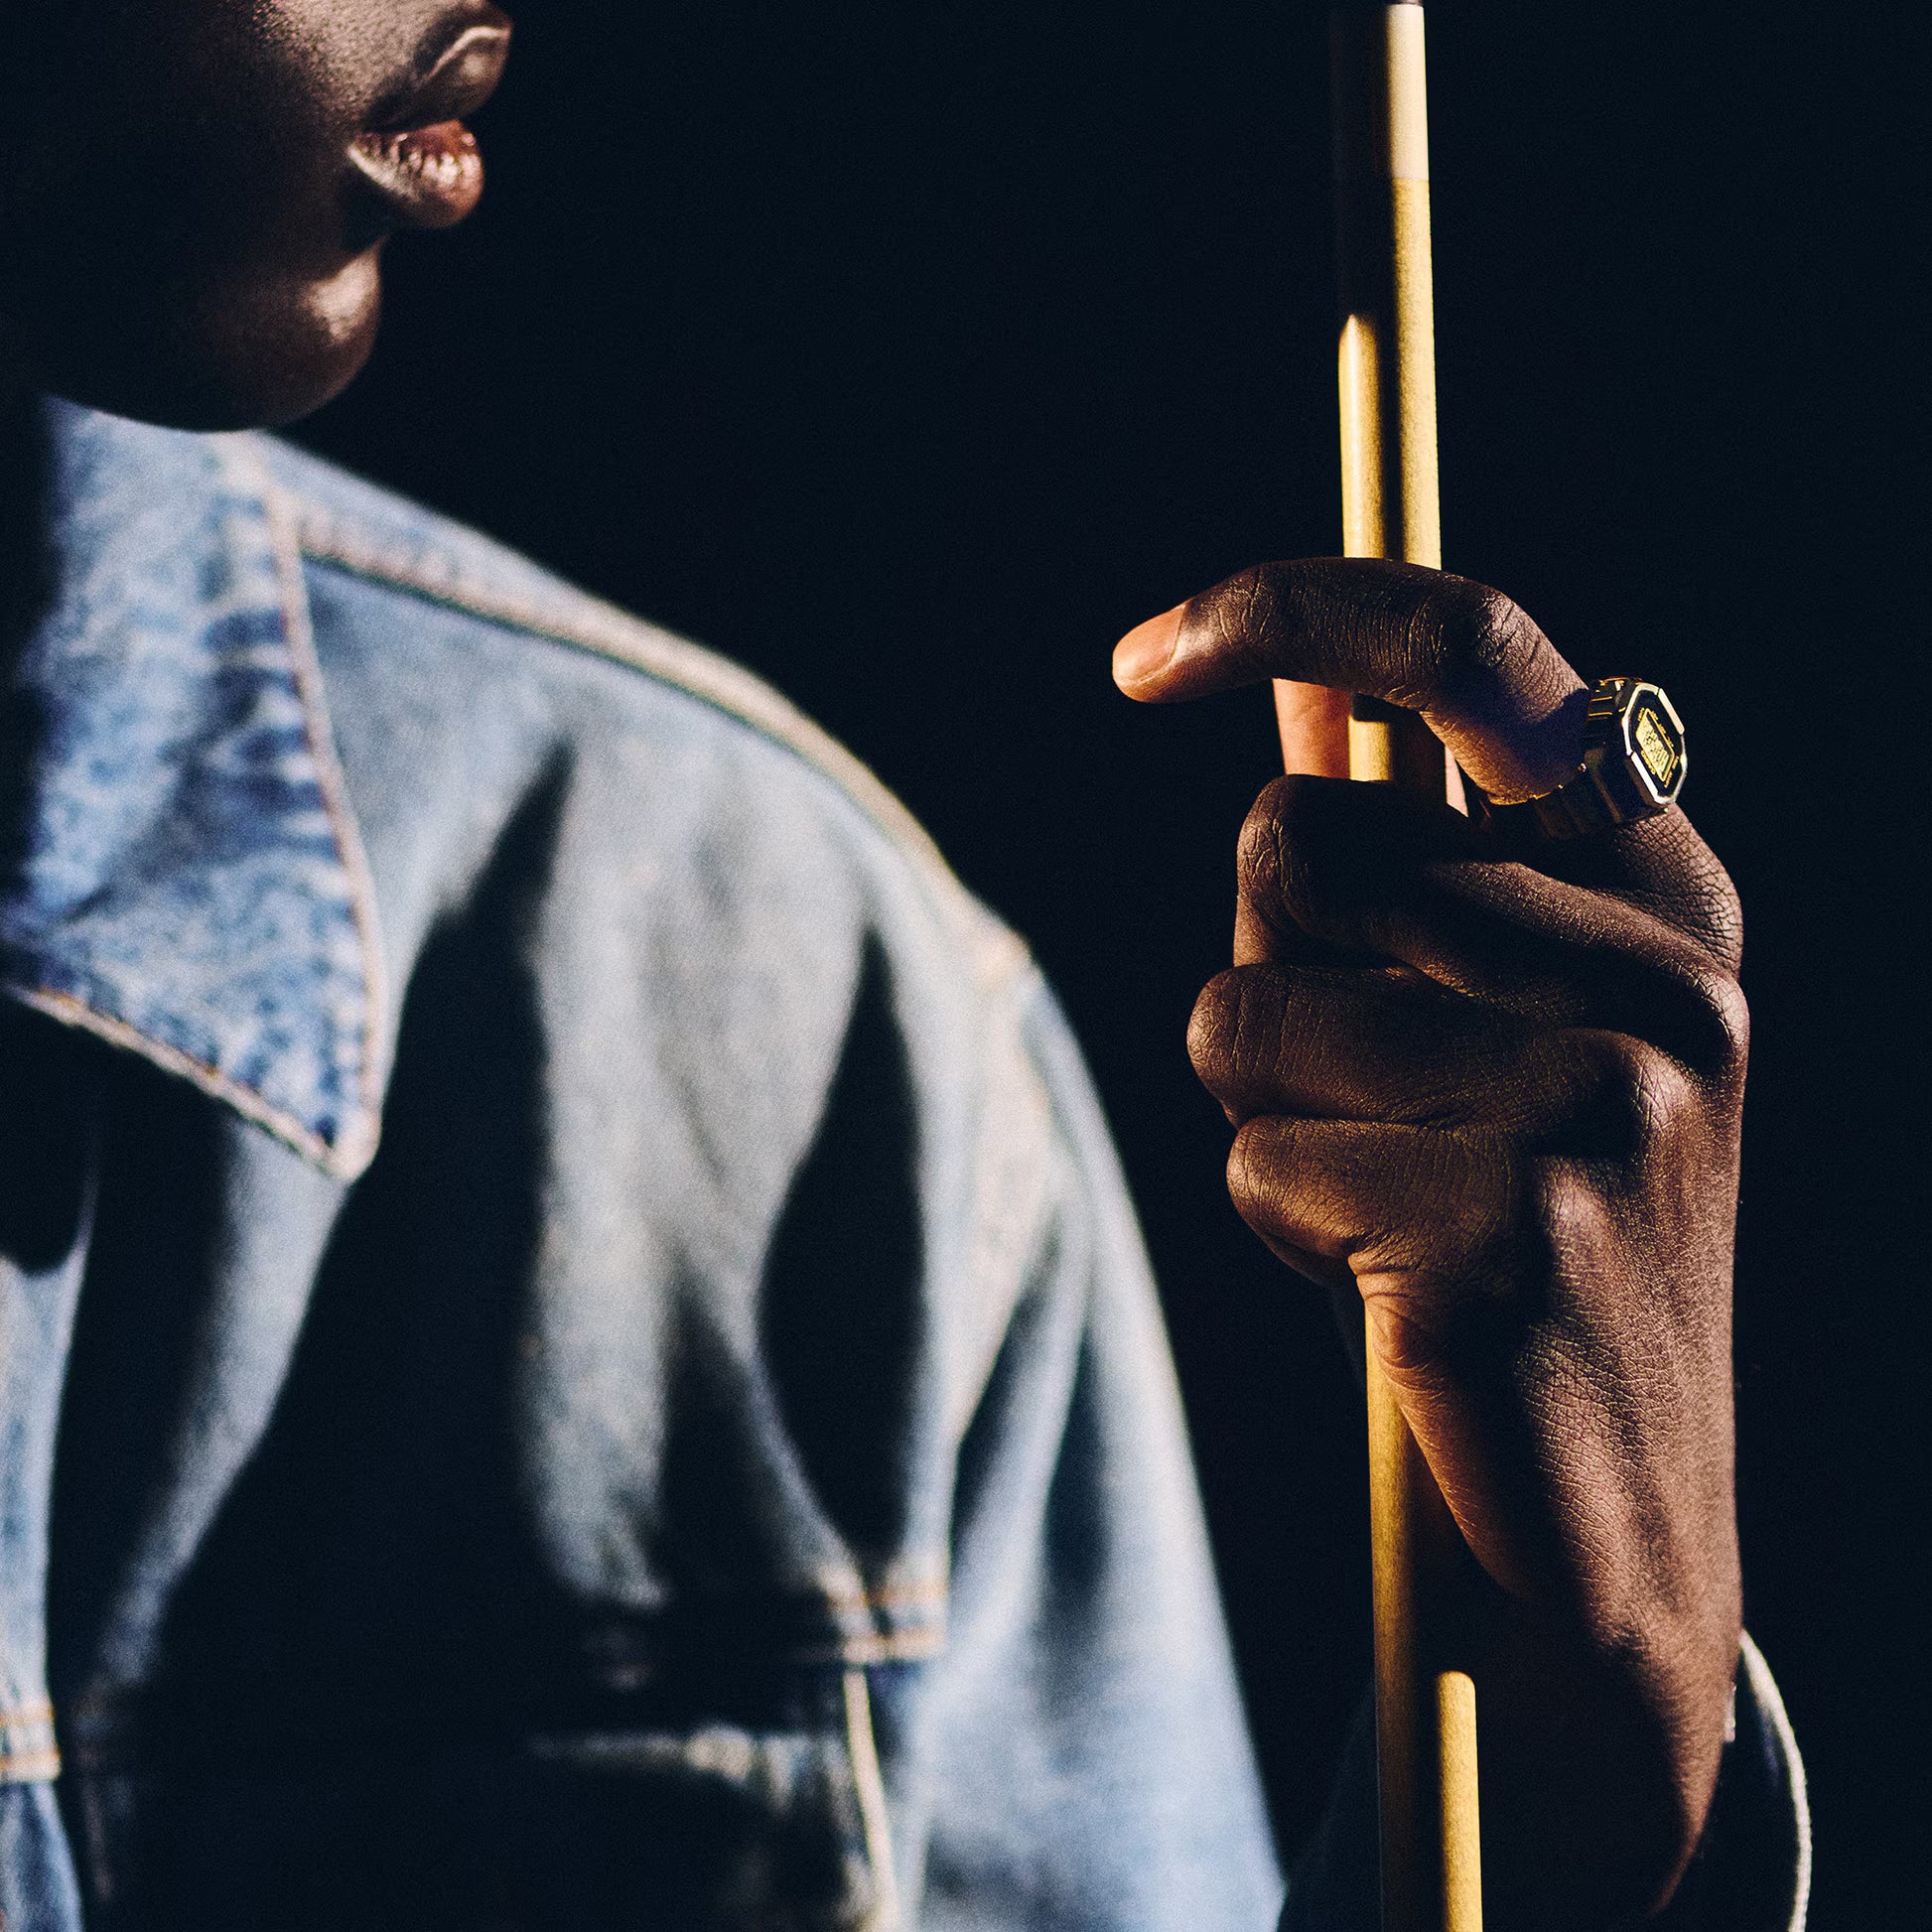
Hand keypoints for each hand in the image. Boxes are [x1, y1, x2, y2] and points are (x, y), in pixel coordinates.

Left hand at [1116, 559, 1745, 1927]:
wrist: (1609, 1525)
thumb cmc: (1518, 1237)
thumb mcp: (1503, 1022)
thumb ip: (1415, 855)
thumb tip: (1290, 699)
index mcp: (1666, 897)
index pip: (1477, 657)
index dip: (1299, 605)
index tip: (1144, 653)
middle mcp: (1660, 976)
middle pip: (1295, 845)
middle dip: (1263, 959)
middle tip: (1355, 1085)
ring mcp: (1596, 1102)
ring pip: (1246, 1004)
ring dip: (1261, 1103)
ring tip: (1382, 1194)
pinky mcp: (1507, 1227)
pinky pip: (1258, 1153)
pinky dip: (1277, 1216)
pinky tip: (1388, 1284)